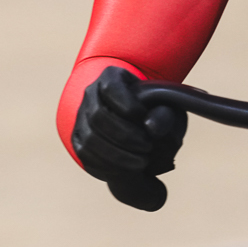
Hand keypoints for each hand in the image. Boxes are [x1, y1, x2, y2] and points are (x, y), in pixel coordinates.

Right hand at [71, 66, 186, 210]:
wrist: (144, 123)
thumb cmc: (157, 110)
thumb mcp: (168, 107)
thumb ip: (164, 114)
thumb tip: (151, 128)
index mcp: (112, 77)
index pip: (110, 88)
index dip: (128, 106)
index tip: (145, 117)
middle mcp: (91, 95)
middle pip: (98, 116)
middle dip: (125, 136)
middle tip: (148, 147)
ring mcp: (82, 118)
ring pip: (89, 139)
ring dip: (117, 156)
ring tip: (141, 162)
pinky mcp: (79, 139)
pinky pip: (85, 155)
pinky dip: (107, 166)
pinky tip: (127, 169)